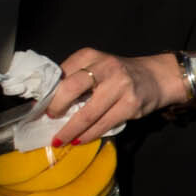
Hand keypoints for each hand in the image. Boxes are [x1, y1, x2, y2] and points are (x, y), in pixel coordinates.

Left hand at [45, 48, 184, 144]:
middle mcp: (106, 67)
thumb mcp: (97, 67)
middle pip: (71, 88)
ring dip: (70, 130)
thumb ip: (75, 78)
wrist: (157, 77)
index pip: (62, 73)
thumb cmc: (119, 75)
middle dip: (56, 107)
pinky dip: (88, 134)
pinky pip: (103, 124)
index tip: (39, 106)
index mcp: (90, 55)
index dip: (48, 92)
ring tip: (60, 140)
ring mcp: (120, 86)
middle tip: (50, 118)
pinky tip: (80, 139)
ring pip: (87, 113)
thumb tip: (47, 102)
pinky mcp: (130, 104)